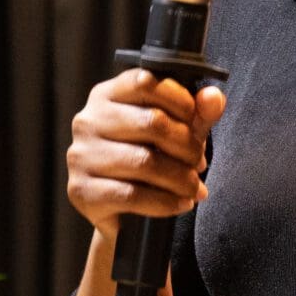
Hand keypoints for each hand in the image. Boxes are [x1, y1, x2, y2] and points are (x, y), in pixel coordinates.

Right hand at [65, 68, 226, 238]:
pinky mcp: (81, 190)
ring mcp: (81, 155)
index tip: (197, 122)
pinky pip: (132, 195)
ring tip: (194, 187)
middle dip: (187, 145)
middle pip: (151, 122)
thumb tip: (214, 97)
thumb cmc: (147, 160)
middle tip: (200, 163)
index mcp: (107, 95)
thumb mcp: (176, 132)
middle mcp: (87, 121)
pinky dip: (165, 202)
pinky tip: (181, 203)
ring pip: (144, 161)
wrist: (121, 212)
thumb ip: (197, 113)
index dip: (180, 100)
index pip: (146, 82)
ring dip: (181, 178)